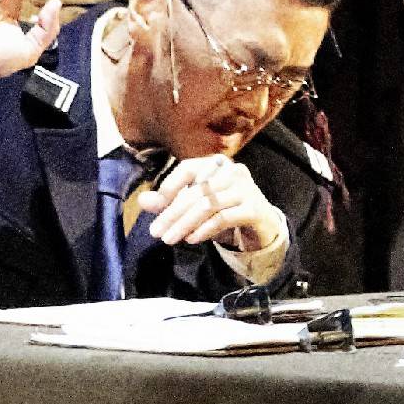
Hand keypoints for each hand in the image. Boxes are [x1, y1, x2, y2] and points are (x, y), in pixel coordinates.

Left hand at [142, 154, 286, 253]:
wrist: (261, 225)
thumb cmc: (225, 210)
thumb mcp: (195, 205)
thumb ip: (169, 202)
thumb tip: (142, 201)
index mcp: (216, 163)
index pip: (188, 169)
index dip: (170, 186)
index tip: (156, 205)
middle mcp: (233, 171)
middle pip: (196, 190)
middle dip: (172, 213)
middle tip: (156, 232)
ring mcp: (246, 188)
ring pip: (208, 205)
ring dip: (185, 224)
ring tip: (169, 239)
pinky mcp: (254, 208)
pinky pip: (223, 218)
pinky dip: (204, 229)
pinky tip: (191, 239)